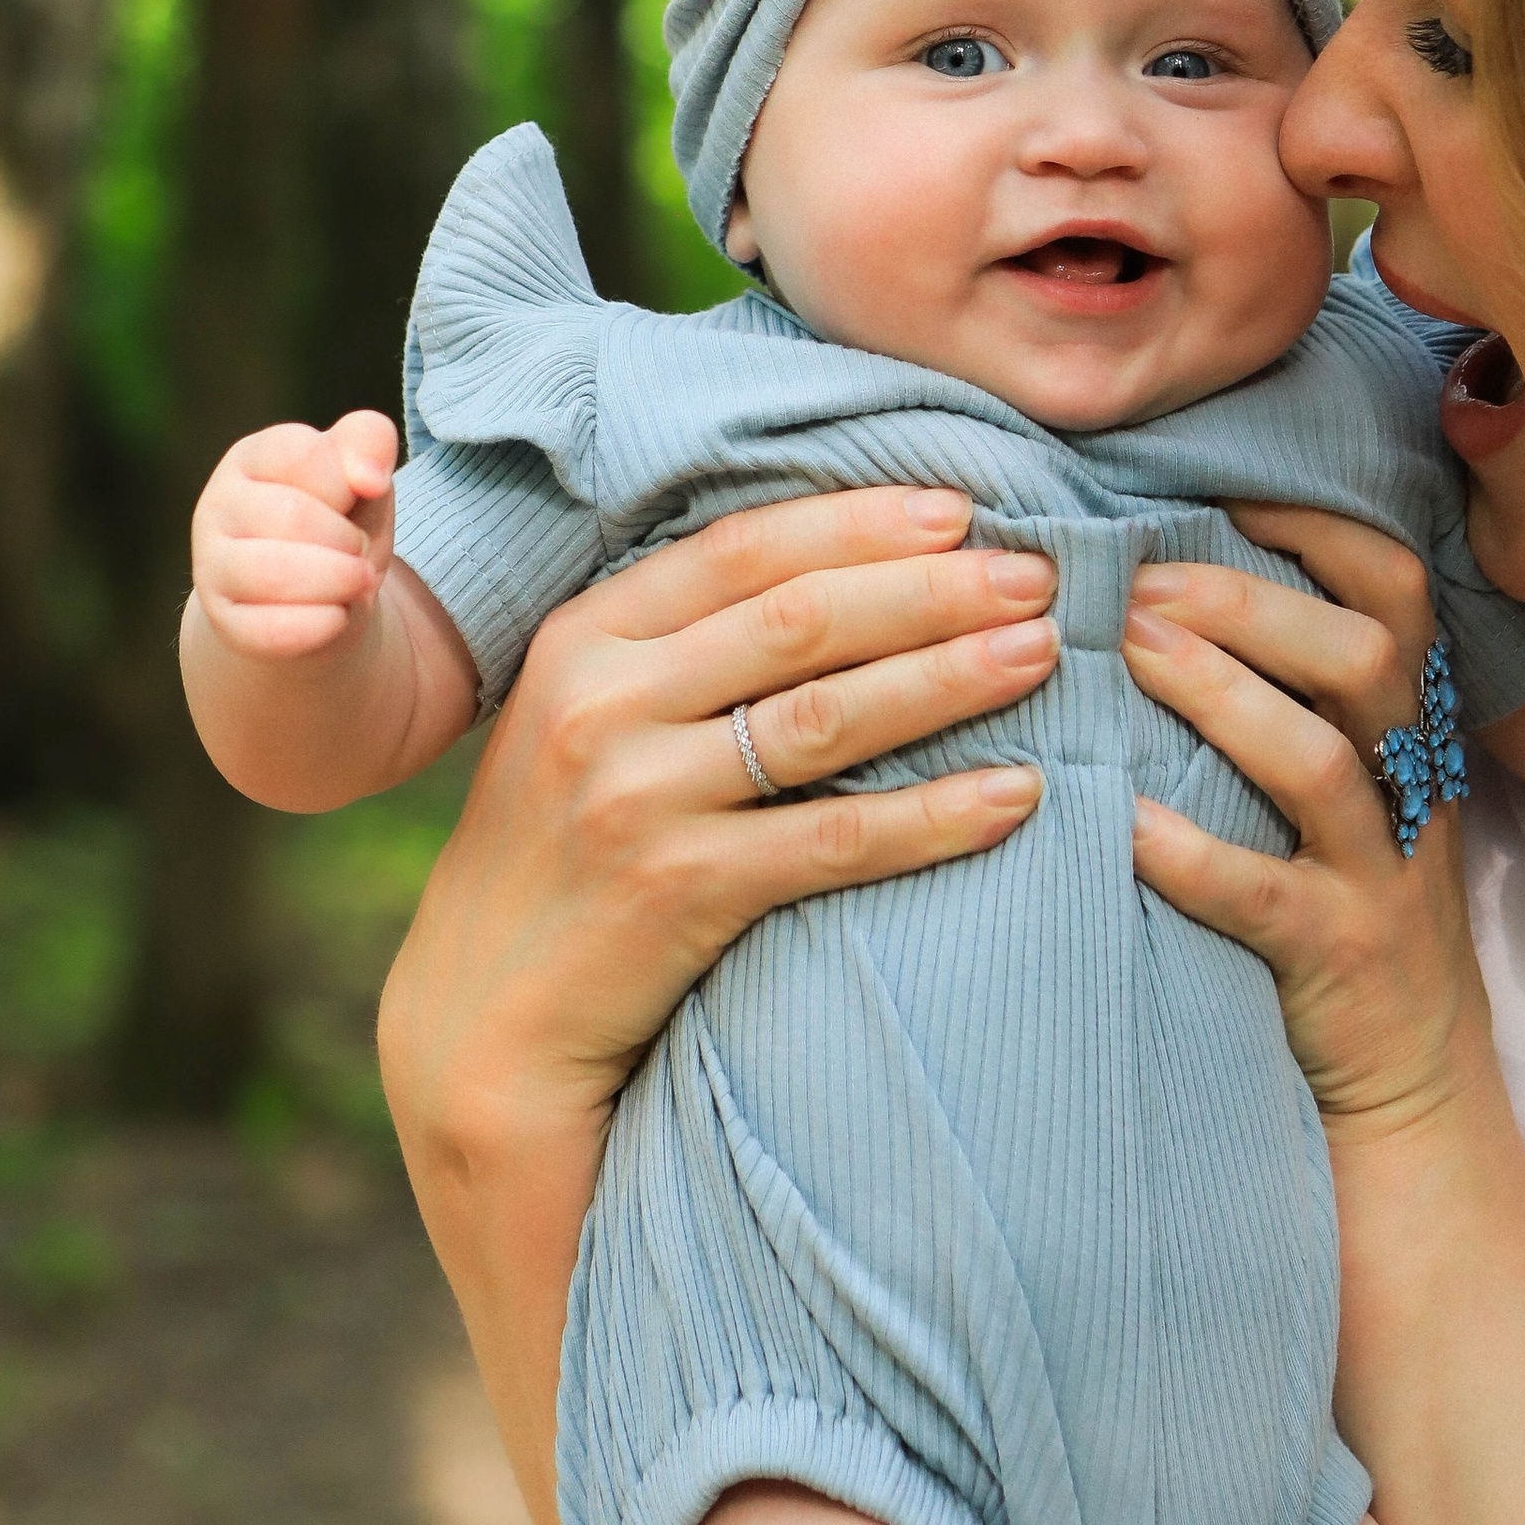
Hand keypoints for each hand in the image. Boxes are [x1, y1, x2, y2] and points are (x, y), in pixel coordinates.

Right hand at [190, 411, 398, 660]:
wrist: (317, 598)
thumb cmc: (339, 523)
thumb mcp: (361, 474)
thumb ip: (368, 441)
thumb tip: (369, 477)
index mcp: (251, 457)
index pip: (305, 455)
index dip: (352, 482)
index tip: (363, 494)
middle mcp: (217, 506)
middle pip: (293, 516)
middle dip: (347, 538)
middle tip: (358, 549)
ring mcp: (211, 566)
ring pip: (275, 573)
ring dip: (340, 580)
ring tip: (357, 581)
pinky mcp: (222, 622)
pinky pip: (271, 629)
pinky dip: (323, 624)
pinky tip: (338, 615)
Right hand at [381, 484, 1057, 1160]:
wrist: (484, 1017)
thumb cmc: (562, 846)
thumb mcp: (586, 714)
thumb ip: (680, 642)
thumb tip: (844, 566)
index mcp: (586, 635)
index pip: (743, 549)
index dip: (859, 521)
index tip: (961, 508)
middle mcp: (604, 702)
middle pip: (800, 619)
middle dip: (931, 588)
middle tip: (1036, 573)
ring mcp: (636, 797)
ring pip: (827, 716)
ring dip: (949, 677)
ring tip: (1040, 654)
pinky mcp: (677, 891)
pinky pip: (836, 840)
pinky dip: (934, 815)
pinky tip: (1015, 795)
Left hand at [1122, 505, 1486, 1138]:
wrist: (1417, 1084)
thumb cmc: (1349, 901)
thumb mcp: (1359, 787)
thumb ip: (1302, 694)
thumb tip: (1169, 577)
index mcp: (1413, 724)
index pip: (1395, 590)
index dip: (1316, 526)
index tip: (1218, 489)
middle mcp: (1411, 784)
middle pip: (1361, 657)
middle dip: (1248, 604)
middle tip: (1140, 581)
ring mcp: (1381, 874)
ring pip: (1317, 764)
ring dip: (1219, 695)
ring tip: (1127, 652)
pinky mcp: (1337, 957)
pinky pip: (1261, 895)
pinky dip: (1185, 851)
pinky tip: (1115, 816)